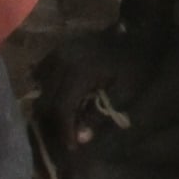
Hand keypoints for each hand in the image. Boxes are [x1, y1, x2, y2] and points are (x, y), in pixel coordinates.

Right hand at [37, 24, 166, 147]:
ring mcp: (57, 53)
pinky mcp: (58, 49)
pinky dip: (46, 88)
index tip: (71, 146)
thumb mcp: (124, 93)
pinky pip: (42, 73)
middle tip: (69, 135)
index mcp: (79, 73)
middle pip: (47, 100)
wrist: (137, 32)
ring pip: (41, 88)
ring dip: (50, 106)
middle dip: (56, 122)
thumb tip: (81, 138)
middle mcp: (62, 62)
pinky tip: (60, 96)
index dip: (64, 130)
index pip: (62, 109)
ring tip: (65, 118)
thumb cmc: (135, 64)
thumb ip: (99, 115)